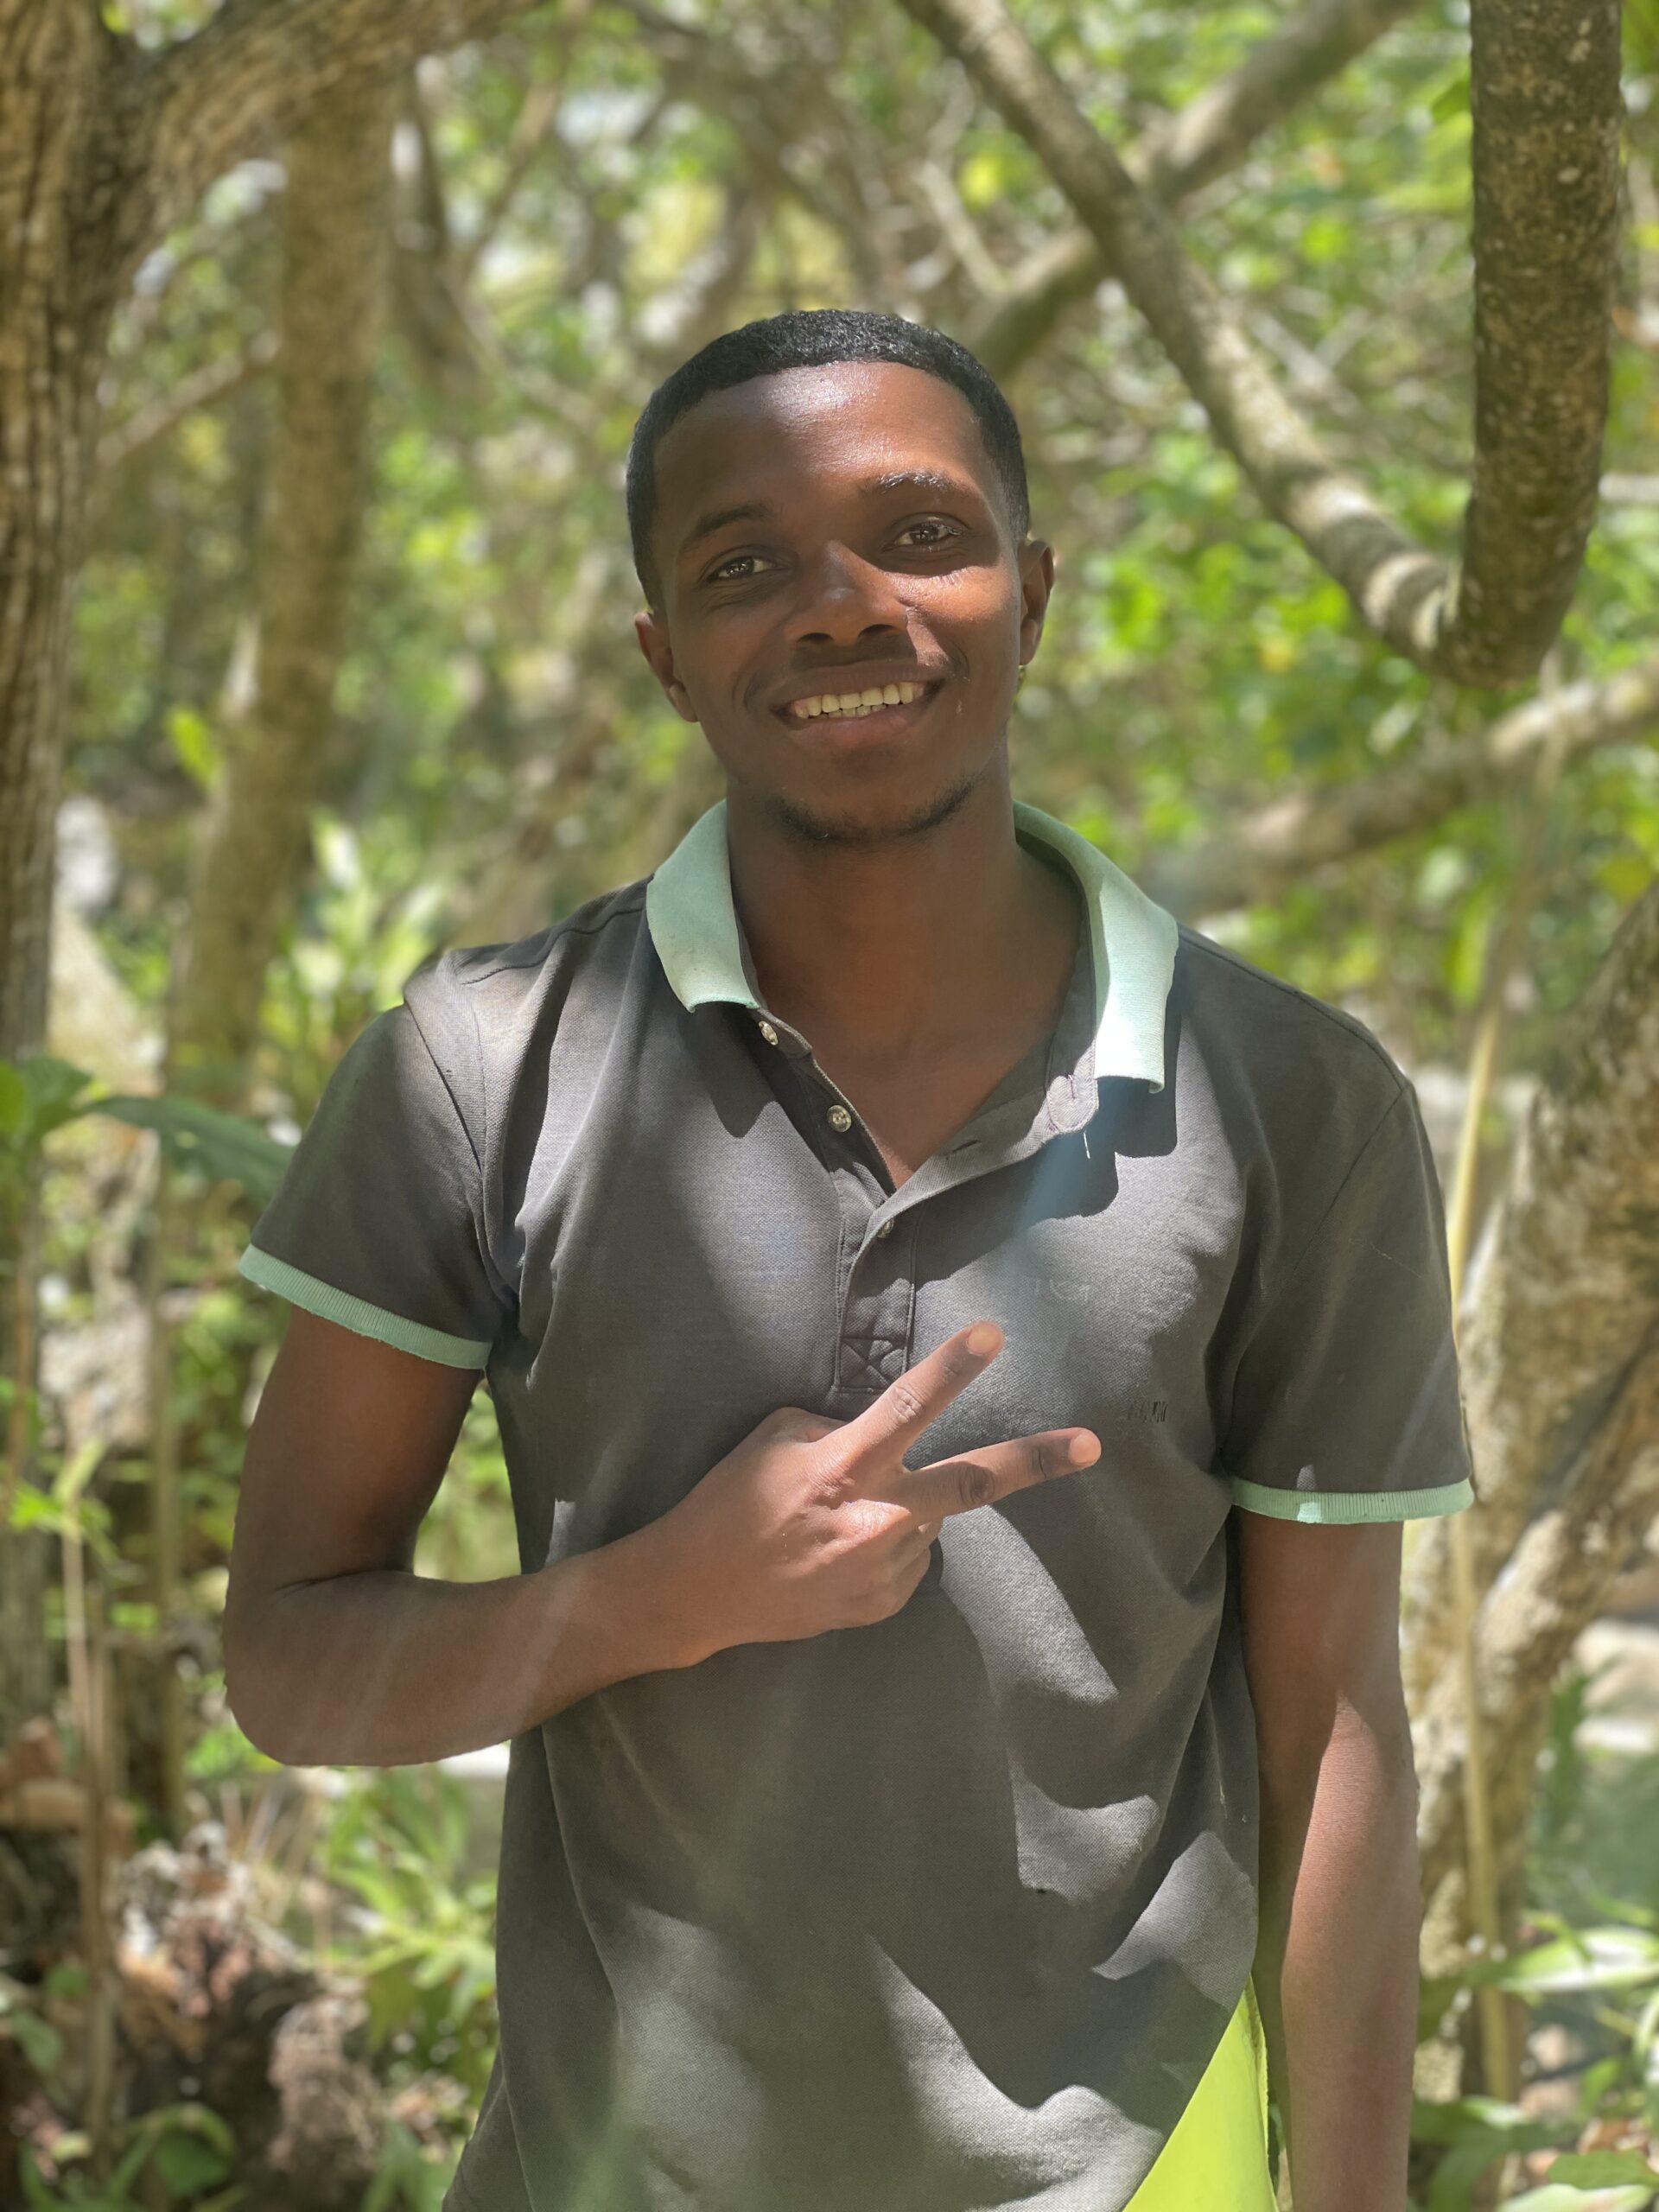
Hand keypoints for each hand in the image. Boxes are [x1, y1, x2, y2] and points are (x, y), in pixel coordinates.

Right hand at [650, 1322, 1100, 1660]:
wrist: (698, 1593)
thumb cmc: (731, 1501)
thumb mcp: (776, 1440)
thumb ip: (840, 1427)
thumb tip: (881, 1433)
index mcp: (844, 1466)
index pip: (909, 1407)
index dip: (953, 1369)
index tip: (994, 1336)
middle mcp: (875, 1519)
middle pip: (970, 1482)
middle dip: (1035, 1461)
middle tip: (1091, 1445)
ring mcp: (884, 1568)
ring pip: (930, 1516)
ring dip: (907, 1504)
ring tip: (842, 1519)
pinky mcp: (884, 1603)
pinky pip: (910, 1555)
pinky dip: (890, 1540)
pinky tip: (840, 1549)